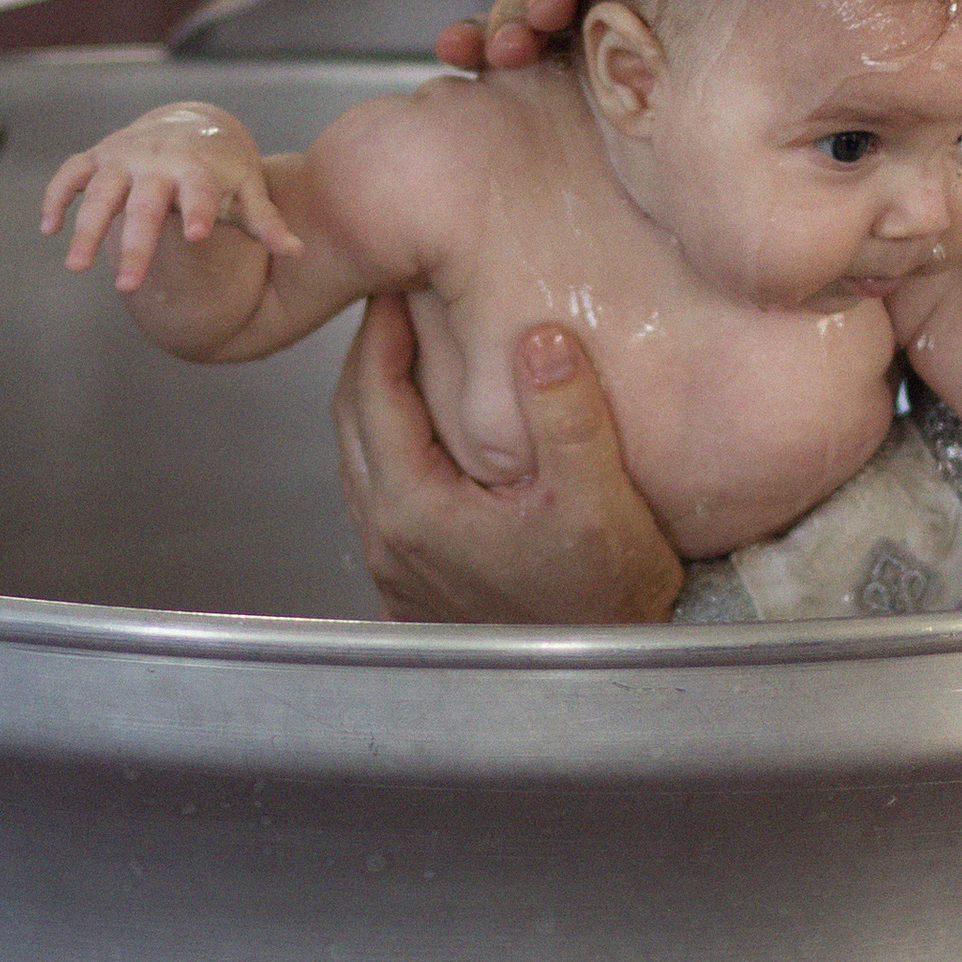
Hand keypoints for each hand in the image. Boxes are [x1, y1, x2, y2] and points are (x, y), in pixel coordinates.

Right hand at [42, 105, 302, 294]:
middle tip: (127, 288)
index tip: (198, 235)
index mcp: (199, 169)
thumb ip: (266, 222)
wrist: (195, 123)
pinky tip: (49, 228)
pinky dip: (57, 196)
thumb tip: (298, 252)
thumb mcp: (247, 190)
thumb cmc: (225, 170)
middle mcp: (158, 162)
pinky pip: (72, 174)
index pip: (201, 190)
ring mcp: (125, 157)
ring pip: (100, 192)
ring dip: (86, 228)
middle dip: (136, 245)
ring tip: (77, 268)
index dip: (199, 209)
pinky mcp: (99, 156)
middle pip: (145, 204)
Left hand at [332, 295, 683, 624]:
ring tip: (412, 353)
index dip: (381, 328)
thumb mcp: (599, 499)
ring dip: (378, 402)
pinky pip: (379, 497)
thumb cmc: (606, 599)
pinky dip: (391, 448)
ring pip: (360, 460)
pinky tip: (429, 432)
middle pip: (352, 420)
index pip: (373, 392)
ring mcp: (394, 568)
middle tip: (399, 301)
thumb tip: (541, 338)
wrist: (608, 681)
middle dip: (371, 354)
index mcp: (414, 510)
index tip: (397, 279)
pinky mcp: (411, 587)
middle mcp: (388, 540)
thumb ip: (567, 415)